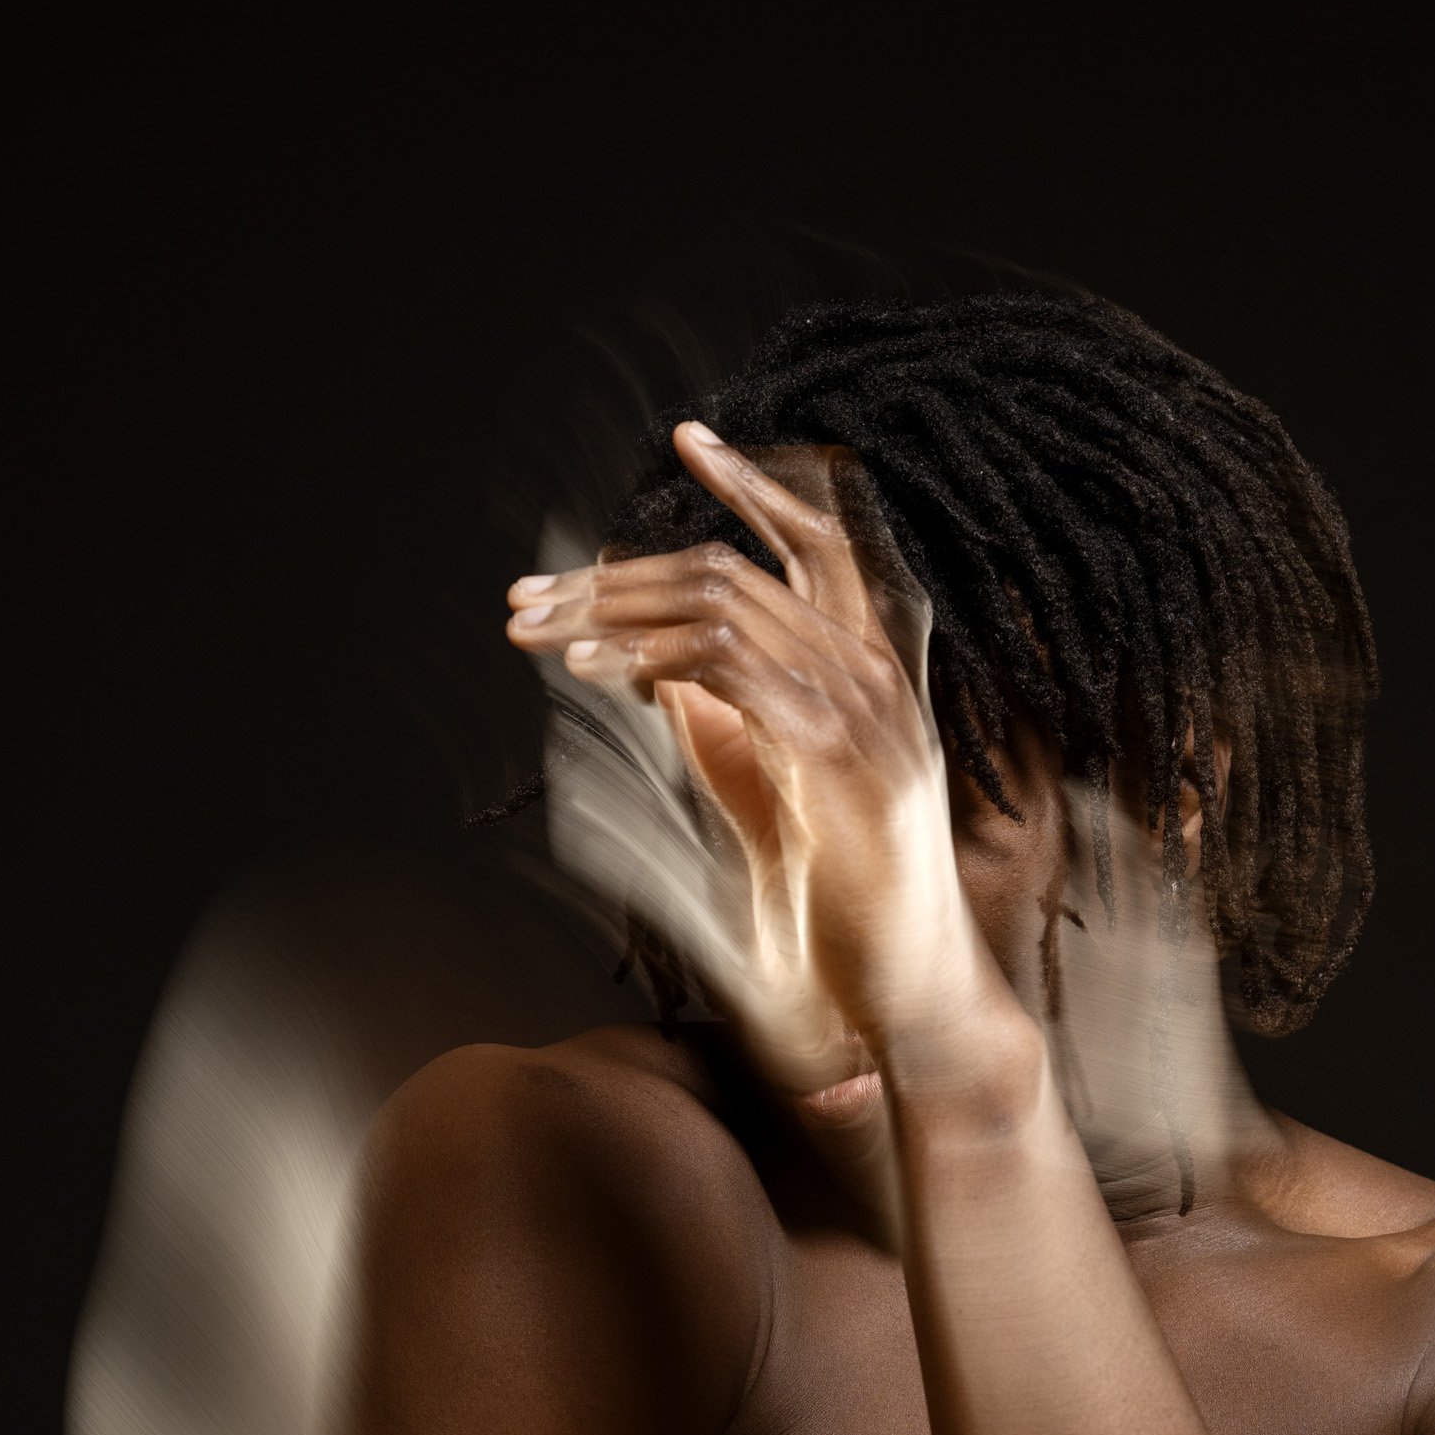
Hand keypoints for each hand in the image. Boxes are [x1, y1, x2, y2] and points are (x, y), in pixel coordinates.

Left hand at [506, 422, 1006, 1094]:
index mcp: (869, 673)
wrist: (906, 995)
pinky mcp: (840, 755)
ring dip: (611, 612)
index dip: (759, 484)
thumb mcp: (768, 796)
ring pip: (720, 604)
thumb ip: (723, 723)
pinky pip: (728, 670)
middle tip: (528, 599)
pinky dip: (647, 658)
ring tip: (537, 634)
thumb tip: (651, 665)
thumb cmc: (843, 909)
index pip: (822, 540)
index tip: (688, 439)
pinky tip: (592, 669)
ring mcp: (865, 710)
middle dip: (615, 576)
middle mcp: (875, 674)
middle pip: (732, 570)